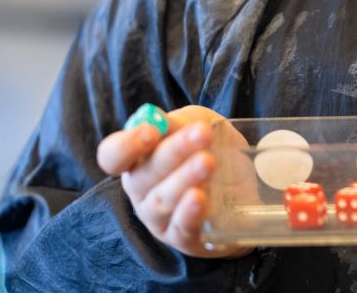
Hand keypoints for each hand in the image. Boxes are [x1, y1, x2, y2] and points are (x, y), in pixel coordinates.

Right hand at [97, 104, 251, 258]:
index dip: (127, 145)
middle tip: (203, 134)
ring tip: (208, 162)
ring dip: (185, 179)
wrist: (243, 180)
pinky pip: (180, 227)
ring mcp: (158, 217)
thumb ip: (177, 122)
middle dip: (174, 152)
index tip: (152, 131)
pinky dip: (189, 213)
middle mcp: (141, 190)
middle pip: (143, 175)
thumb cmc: (209, 147)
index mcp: (137, 159)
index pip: (113, 155)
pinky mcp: (182, 237)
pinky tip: (200, 198)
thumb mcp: (197, 123)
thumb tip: (156, 119)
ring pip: (163, 200)